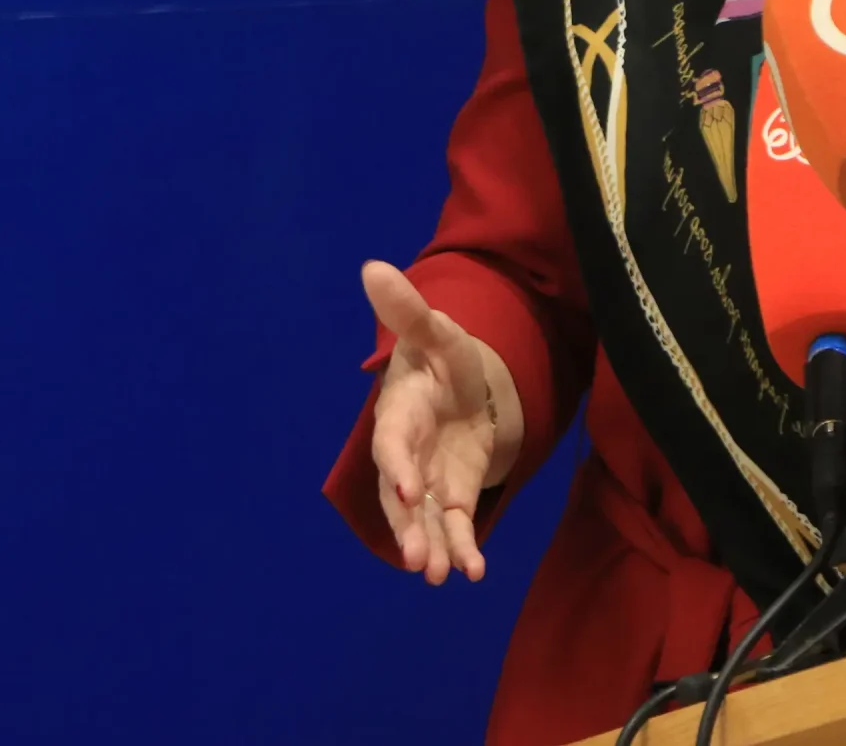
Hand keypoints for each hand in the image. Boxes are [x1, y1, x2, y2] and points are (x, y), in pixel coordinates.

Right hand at [362, 260, 518, 583]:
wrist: (463, 385)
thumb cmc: (443, 357)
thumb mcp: (437, 331)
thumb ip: (408, 311)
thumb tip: (373, 267)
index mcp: (400, 413)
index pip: (393, 444)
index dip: (399, 466)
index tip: (409, 490)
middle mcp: (407, 455)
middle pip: (402, 496)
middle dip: (409, 527)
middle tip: (417, 560)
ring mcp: (429, 480)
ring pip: (424, 520)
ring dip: (430, 547)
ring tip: (437, 577)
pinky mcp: (453, 496)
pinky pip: (455, 527)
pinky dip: (462, 549)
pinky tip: (472, 574)